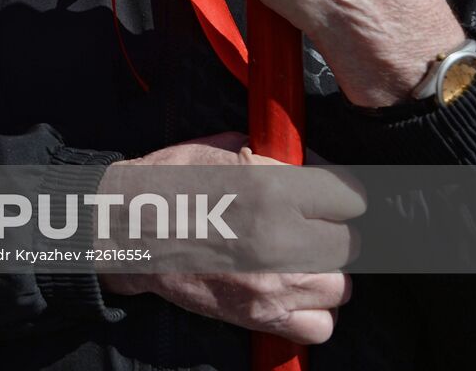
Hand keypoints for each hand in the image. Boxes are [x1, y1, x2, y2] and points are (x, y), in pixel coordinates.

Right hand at [99, 133, 361, 345]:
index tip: (326, 196)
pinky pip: (320, 325)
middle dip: (332, 232)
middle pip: (351, 244)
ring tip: (298, 258)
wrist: (123, 228)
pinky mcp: (259, 315)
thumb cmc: (168, 182)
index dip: (339, 194)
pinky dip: (313, 312)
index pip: (353, 197)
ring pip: (341, 286)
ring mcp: (273, 282)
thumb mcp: (222, 149)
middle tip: (308, 225)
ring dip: (325, 272)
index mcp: (274, 188)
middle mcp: (282, 238)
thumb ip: (279, 159)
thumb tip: (317, 168)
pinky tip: (291, 289)